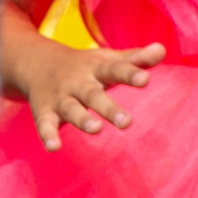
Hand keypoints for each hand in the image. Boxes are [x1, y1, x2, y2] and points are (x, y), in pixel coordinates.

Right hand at [4, 27, 163, 148]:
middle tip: (127, 122)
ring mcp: (60, 98)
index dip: (129, 74)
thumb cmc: (83, 66)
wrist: (36, 62)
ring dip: (81, 119)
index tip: (144, 80)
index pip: (115, 70)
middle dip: (108, 108)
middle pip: (93, 94)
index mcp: (95, 68)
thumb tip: (162, 50)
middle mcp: (77, 82)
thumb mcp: (107, 59)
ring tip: (96, 128)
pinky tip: (54, 147)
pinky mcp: (44, 112)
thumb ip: (135, 59)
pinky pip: (44, 124)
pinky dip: (48, 135)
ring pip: (70, 109)